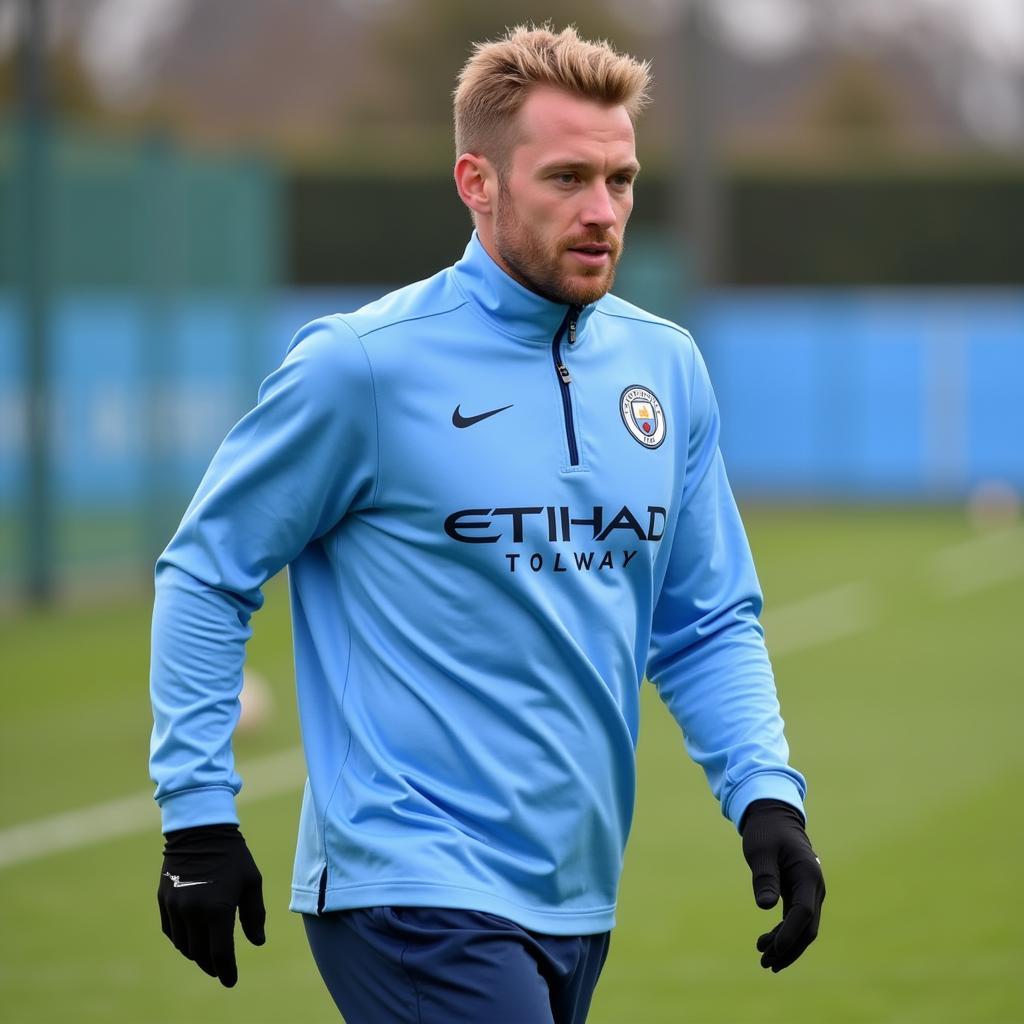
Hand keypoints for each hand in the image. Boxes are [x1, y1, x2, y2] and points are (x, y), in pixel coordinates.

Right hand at [158, 823, 265, 986]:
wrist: (201, 831)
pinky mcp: (164, 901)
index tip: (231, 981)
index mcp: (217, 909)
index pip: (220, 953)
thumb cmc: (233, 856)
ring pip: (184, 945)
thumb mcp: (251, 882)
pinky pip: (171, 932)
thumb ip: (254, 915)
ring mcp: (175, 907)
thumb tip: (257, 942)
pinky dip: (182, 940)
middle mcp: (193, 912)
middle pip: (200, 953)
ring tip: (208, 956)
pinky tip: (192, 940)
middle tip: (221, 970)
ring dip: (196, 954)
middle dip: (212, 965)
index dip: (227, 971)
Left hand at [740, 799, 824, 971]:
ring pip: (804, 928)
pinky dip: (784, 934)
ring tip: (763, 959)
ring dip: (786, 945)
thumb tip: (766, 907)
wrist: (774, 817)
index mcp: (808, 875)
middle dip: (789, 948)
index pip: (803, 913)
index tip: (772, 950)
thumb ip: (764, 877)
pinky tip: (767, 943)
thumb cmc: (766, 831)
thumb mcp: (760, 850)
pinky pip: (797, 920)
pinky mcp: (800, 894)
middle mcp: (814, 887)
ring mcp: (810, 892)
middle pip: (808, 928)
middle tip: (766, 964)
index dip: (790, 934)